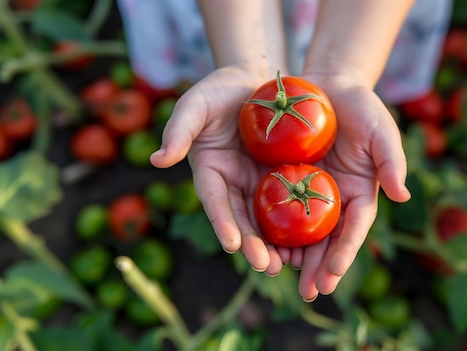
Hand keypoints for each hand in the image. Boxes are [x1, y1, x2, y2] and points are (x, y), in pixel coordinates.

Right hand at [150, 66, 285, 274]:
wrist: (256, 81)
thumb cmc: (220, 89)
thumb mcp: (196, 104)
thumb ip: (179, 129)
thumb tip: (157, 160)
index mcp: (211, 172)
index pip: (216, 201)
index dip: (223, 223)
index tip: (232, 245)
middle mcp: (234, 184)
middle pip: (242, 219)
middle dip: (252, 245)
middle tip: (267, 266)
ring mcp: (259, 183)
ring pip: (266, 219)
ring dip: (274, 244)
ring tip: (286, 265)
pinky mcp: (282, 178)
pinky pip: (290, 202)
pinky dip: (296, 223)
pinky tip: (309, 242)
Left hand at [279, 73, 410, 300]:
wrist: (325, 86)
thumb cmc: (360, 107)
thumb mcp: (381, 129)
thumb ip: (392, 160)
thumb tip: (403, 196)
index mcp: (359, 193)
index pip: (354, 229)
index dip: (345, 252)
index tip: (333, 274)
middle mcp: (335, 199)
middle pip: (328, 240)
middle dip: (320, 268)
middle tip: (310, 293)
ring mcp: (309, 192)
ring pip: (301, 232)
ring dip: (294, 256)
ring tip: (281, 276)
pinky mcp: (286, 181)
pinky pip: (277, 208)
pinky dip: (271, 228)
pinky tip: (260, 245)